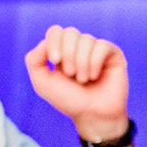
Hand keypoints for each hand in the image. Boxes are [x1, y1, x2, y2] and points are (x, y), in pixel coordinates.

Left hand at [24, 26, 129, 142]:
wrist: (93, 115)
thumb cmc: (69, 100)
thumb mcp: (42, 83)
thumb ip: (34, 60)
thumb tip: (44, 42)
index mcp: (63, 50)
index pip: (56, 31)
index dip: (54, 43)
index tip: (55, 62)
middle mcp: (80, 48)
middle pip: (70, 33)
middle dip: (68, 55)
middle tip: (71, 75)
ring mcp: (97, 50)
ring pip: (86, 40)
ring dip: (81, 63)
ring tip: (84, 80)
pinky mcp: (113, 54)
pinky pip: (102, 46)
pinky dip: (95, 62)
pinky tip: (95, 76)